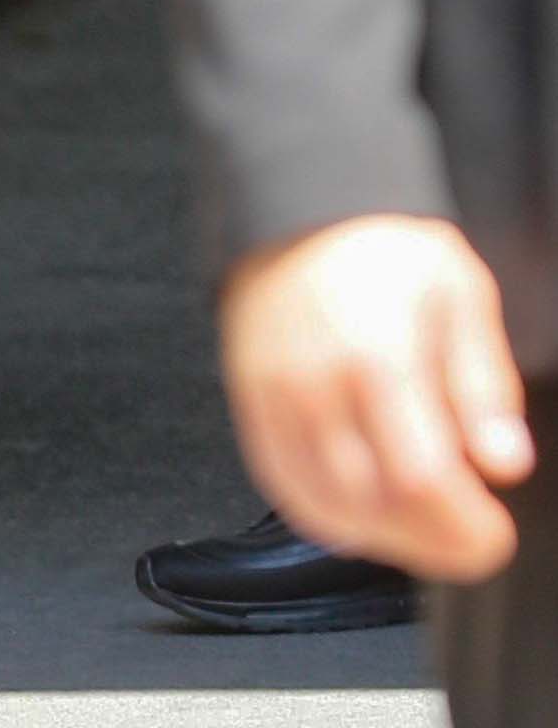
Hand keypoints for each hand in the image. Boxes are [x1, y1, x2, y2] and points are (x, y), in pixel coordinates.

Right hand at [222, 217, 534, 582]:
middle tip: (468, 539)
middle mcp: (316, 383)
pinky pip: (283, 485)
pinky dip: (326, 518)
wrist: (299, 211)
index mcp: (377, 354)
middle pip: (375, 503)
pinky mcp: (250, 404)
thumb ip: (486, 382)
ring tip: (423, 531)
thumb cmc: (382, 248)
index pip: (422, 477)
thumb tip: (504, 461)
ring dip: (385, 539)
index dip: (464, 525)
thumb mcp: (460, 292)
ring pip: (326, 507)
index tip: (494, 532)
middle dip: (433, 542)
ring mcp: (275, 398)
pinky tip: (365, 517)